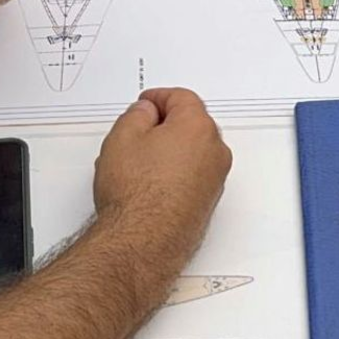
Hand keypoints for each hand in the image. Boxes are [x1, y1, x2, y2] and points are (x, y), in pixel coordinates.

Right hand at [94, 88, 232, 252]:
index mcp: (198, 127)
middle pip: (193, 124)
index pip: (183, 98)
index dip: (159, 97)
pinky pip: (195, 175)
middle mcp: (215, 151)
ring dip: (173, 149)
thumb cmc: (135, 194)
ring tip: (140, 162)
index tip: (146, 103)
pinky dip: (178, 172)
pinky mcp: (209, 201)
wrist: (143, 242)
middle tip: (141, 130)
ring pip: (195, 151)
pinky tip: (152, 183)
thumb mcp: (122, 138)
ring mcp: (215, 178)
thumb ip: (137, 115)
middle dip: (167, 123)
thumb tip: (146, 112)